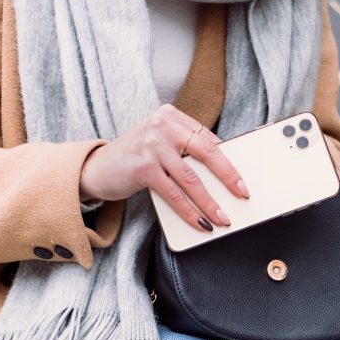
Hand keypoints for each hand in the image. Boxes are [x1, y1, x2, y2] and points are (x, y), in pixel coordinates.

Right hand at [78, 104, 250, 233]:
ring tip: (222, 218)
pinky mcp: (144, 167)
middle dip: (228, 176)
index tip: (242, 178)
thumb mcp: (159, 145)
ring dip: (209, 202)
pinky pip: (174, 194)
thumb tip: (221, 173)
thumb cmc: (134, 159)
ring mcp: (152, 145)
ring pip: (191, 179)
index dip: (228, 160)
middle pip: (206, 152)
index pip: (208, 138)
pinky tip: (200, 223)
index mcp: (171, 116)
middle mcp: (163, 125)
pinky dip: (189, 212)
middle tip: (243, 194)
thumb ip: (184, 150)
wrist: (97, 168)